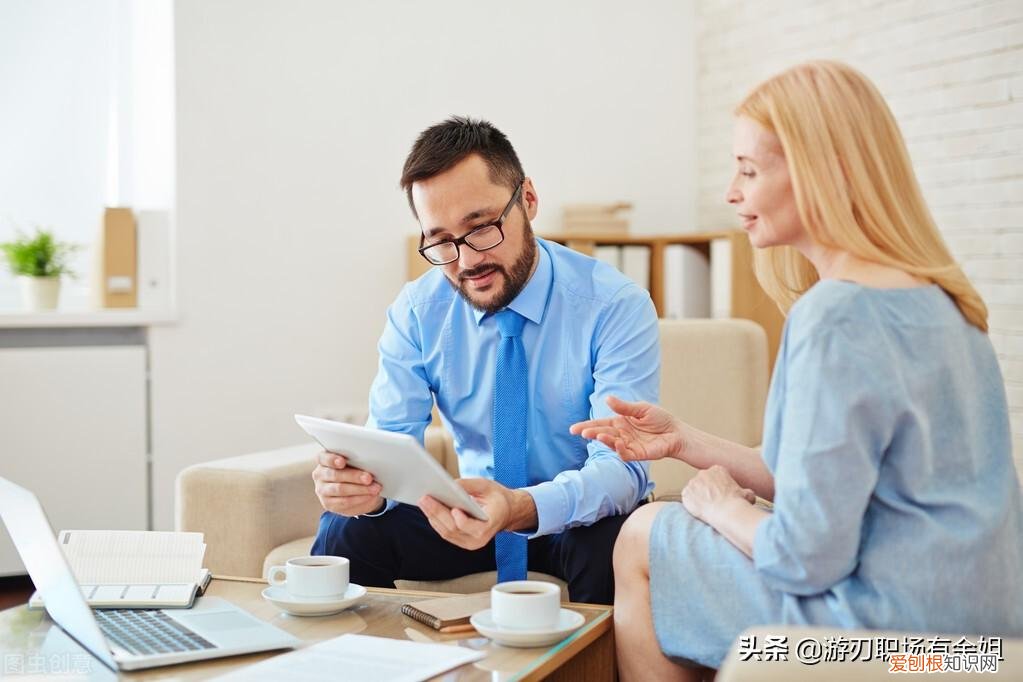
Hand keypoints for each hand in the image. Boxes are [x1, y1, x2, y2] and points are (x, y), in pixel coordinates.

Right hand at [312, 451, 383, 516]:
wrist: (355, 491)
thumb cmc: (355, 471)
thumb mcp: (355, 463)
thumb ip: (357, 461)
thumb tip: (370, 463)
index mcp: (324, 460)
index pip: (324, 458)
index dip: (332, 459)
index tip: (342, 462)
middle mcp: (320, 474)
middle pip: (335, 475)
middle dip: (354, 476)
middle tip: (369, 478)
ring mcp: (322, 490)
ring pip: (340, 489)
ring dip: (359, 489)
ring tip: (374, 488)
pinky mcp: (328, 503)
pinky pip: (344, 502)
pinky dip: (359, 498)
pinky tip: (369, 496)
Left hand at [418, 478, 529, 550]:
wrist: (505, 512)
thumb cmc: (497, 498)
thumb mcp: (488, 486)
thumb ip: (470, 485)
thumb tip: (451, 484)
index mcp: (490, 526)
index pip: (474, 528)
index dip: (462, 520)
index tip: (453, 509)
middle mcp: (479, 539)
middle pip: (454, 529)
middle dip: (437, 513)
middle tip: (425, 499)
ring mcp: (469, 543)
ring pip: (446, 532)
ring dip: (433, 517)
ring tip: (423, 501)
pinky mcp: (461, 541)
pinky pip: (445, 532)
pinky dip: (435, 520)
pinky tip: (428, 508)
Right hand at [569, 396, 685, 461]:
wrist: (676, 432)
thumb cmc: (660, 419)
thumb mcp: (641, 409)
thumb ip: (624, 407)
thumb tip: (607, 398)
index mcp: (620, 422)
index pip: (600, 423)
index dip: (587, 426)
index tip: (573, 428)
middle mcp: (621, 434)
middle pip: (603, 434)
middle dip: (591, 433)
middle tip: (582, 432)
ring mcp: (628, 445)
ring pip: (612, 444)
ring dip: (604, 440)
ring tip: (597, 435)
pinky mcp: (637, 454)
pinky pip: (625, 454)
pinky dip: (620, 449)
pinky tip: (617, 443)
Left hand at [681, 465, 755, 523]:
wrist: (726, 511)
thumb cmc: (738, 502)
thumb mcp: (748, 494)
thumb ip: (745, 492)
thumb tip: (748, 494)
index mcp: (717, 470)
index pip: (714, 476)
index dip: (716, 487)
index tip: (720, 495)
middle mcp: (703, 473)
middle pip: (702, 481)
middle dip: (705, 490)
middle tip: (712, 502)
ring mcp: (692, 483)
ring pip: (693, 490)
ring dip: (698, 497)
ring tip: (706, 508)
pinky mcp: (685, 493)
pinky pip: (686, 498)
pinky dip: (690, 503)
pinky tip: (698, 510)